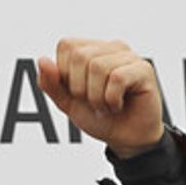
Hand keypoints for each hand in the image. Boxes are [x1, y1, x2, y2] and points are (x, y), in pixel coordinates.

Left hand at [37, 38, 162, 158]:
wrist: (125, 139)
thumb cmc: (97, 116)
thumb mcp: (67, 101)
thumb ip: (51, 83)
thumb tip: (42, 60)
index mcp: (90, 49)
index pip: (66, 46)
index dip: (65, 73)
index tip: (78, 92)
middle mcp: (110, 47)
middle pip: (80, 56)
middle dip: (80, 88)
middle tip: (92, 102)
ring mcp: (129, 56)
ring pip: (98, 67)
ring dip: (97, 97)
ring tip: (105, 106)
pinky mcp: (144, 69)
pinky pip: (117, 78)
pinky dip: (111, 99)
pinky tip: (117, 106)